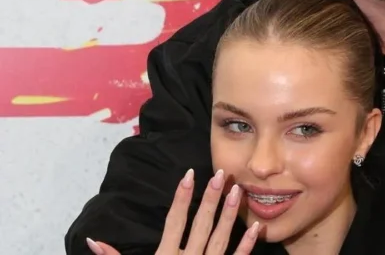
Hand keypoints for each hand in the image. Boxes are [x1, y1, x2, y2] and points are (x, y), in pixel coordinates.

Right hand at [86, 169, 259, 254]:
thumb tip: (92, 240)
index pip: (174, 221)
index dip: (181, 197)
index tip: (189, 175)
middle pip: (200, 224)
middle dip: (210, 199)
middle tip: (220, 175)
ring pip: (220, 238)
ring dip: (229, 215)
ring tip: (237, 191)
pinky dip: (247, 244)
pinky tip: (256, 227)